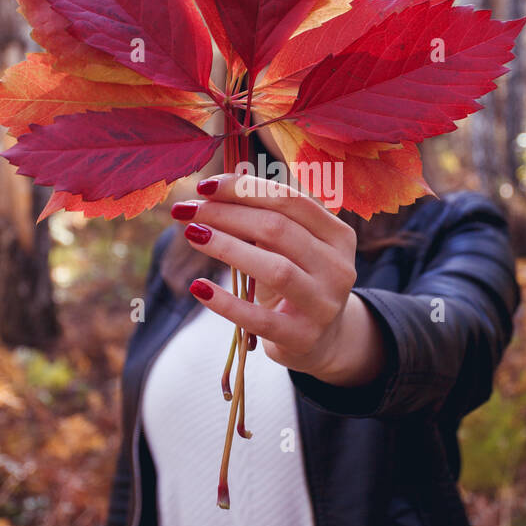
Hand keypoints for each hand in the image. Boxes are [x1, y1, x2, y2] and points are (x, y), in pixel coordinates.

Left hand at [171, 172, 386, 388]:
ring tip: (192, 235)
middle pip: (278, 229)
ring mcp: (324, 304)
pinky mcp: (303, 337)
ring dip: (227, 248)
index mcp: (338, 235)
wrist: (321, 339)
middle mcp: (338, 267)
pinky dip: (227, 303)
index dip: (244, 188)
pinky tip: (198, 287)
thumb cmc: (297, 280)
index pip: (290, 199)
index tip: (204, 186)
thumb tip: (212, 191)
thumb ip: (264, 219)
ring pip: (275, 269)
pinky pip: (260, 318)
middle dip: (227, 214)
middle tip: (187, 211)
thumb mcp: (291, 248)